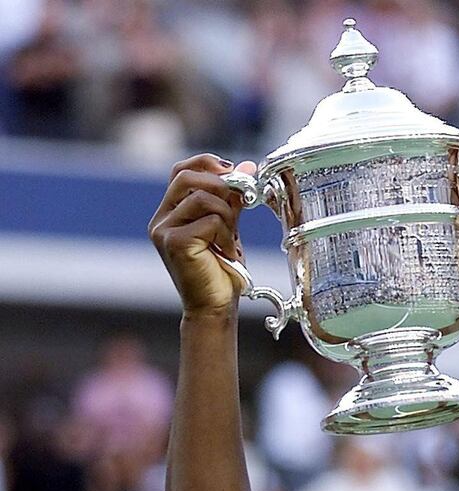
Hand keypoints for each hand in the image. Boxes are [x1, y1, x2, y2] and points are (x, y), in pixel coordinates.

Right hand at [148, 154, 255, 312]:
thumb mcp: (228, 227)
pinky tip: (226, 252)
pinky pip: (208, 220)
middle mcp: (161, 219)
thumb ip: (232, 199)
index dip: (207, 163)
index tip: (233, 172)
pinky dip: (225, 232)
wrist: (215, 308)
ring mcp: (163, 230)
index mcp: (170, 213)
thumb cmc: (220, 272)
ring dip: (226, 214)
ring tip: (230, 239)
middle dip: (220, 185)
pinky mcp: (173, 242)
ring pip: (201, 197)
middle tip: (240, 201)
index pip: (181, 171)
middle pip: (187, 177)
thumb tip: (247, 167)